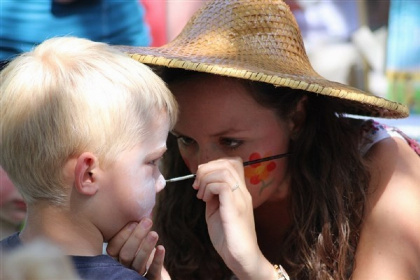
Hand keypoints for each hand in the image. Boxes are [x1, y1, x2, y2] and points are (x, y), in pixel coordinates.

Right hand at [106, 218, 168, 279]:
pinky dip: (157, 260)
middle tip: (147, 222)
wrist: (153, 270)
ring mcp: (135, 276)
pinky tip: (161, 248)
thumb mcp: (134, 238)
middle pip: (126, 255)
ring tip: (154, 233)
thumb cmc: (141, 249)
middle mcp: (122, 268)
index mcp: (115, 257)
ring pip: (137, 264)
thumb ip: (134, 226)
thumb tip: (143, 206)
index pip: (113, 248)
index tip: (133, 222)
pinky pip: (153, 272)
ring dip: (146, 247)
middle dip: (136, 237)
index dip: (123, 235)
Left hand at [193, 158, 273, 279]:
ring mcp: (240, 198)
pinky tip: (205, 200)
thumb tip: (203, 185)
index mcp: (239, 191)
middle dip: (207, 168)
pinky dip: (209, 188)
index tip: (202, 179)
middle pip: (228, 162)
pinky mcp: (235, 207)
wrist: (241, 257)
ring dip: (206, 178)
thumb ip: (213, 197)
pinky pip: (223, 185)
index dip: (214, 164)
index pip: (233, 162)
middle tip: (197, 184)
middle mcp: (242, 191)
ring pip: (224, 170)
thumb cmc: (228, 237)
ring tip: (201, 194)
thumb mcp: (216, 211)